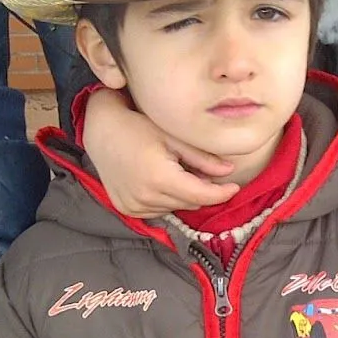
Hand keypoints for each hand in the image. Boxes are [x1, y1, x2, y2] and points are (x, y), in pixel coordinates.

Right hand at [81, 87, 237, 216]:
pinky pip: (158, 210)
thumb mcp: (174, 138)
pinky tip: (159, 181)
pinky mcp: (127, 209)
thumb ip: (203, 158)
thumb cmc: (139, 127)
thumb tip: (230, 171)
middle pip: (190, 203)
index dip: (222, 193)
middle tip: (202, 171)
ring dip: (183, 195)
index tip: (235, 187)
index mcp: (159, 178)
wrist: (102, 131)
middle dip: (201, 190)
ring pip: (175, 208)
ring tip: (176, 172)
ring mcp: (133, 206)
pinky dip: (166, 200)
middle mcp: (145, 197)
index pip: (201, 195)